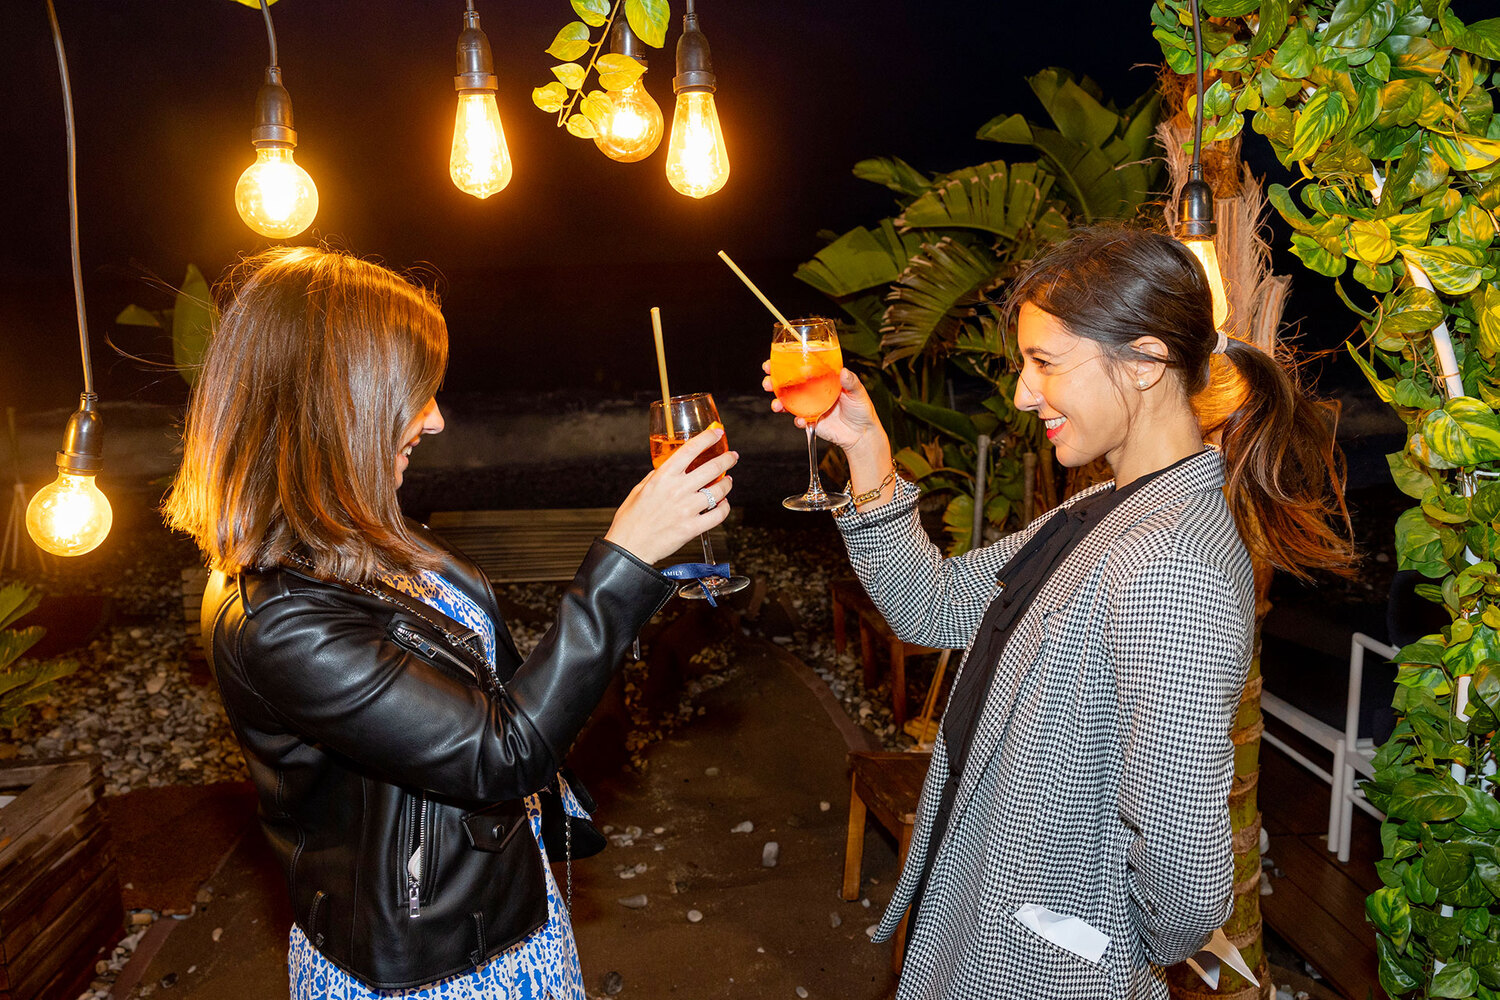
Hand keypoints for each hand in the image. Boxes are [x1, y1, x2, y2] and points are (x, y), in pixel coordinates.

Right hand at [605, 426, 736, 564]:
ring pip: (719, 491)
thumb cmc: (631, 520)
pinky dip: (725, 508)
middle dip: (727, 459)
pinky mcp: (692, 528)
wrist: (629, 548)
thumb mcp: (639, 489)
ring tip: (728, 481)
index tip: (717, 433)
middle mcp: (677, 490)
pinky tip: (723, 504)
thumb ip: (657, 476)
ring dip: (727, 484)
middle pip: (712, 467)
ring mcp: (687, 509)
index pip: (690, 450)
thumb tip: (671, 467)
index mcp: (663, 477)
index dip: (707, 438)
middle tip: (732, 457)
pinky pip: (718, 515)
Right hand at [761, 364, 888, 459]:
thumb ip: (851, 381)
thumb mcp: (859, 392)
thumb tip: (843, 372)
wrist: (862, 434)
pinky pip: (799, 420)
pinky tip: (800, 420)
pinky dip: (797, 420)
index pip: (800, 366)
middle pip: (787, 383)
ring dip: (777, 402)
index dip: (785, 362)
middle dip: (772, 381)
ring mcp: (809, 406)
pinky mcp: (811, 421)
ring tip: (776, 405)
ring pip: (787, 401)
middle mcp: (812, 390)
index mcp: (821, 378)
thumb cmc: (861, 409)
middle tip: (766, 380)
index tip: (773, 360)